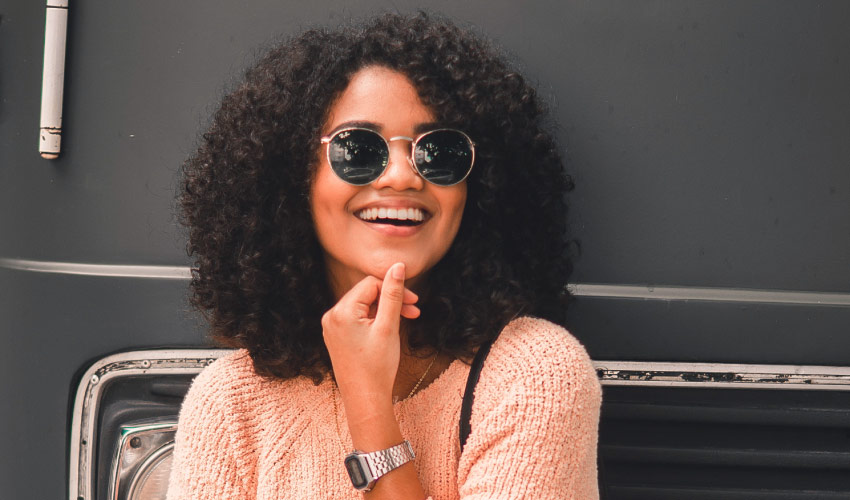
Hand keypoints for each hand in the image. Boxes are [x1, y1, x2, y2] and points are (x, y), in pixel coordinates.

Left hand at [322, 263, 419, 401]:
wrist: (365, 400)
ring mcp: (332, 328)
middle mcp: (331, 316)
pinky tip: (388, 330)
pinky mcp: (336, 337)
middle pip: (366, 294)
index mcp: (341, 311)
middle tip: (414, 312)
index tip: (415, 302)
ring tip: (404, 322)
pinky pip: (356, 319)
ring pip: (363, 306)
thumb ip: (393, 294)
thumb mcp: (389, 326)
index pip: (371, 285)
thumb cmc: (377, 366)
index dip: (395, 289)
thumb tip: (398, 265)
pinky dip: (374, 320)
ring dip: (384, 310)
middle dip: (391, 300)